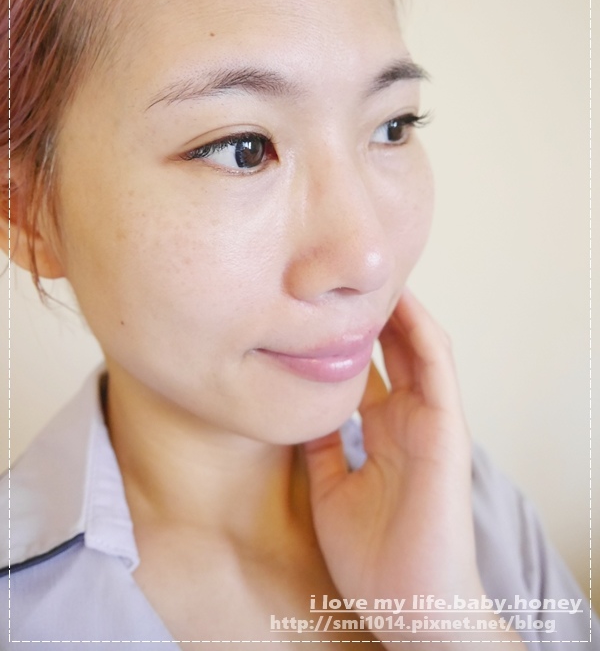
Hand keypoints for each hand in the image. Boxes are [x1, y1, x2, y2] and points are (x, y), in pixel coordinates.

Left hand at [303, 290, 522, 645]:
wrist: (407, 604)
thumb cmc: (372, 556)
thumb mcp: (331, 488)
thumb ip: (322, 446)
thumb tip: (299, 409)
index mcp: (382, 434)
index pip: (368, 370)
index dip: (348, 336)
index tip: (320, 306)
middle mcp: (407, 420)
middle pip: (392, 350)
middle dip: (372, 313)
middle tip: (345, 278)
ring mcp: (430, 421)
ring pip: (418, 348)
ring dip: (399, 311)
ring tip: (372, 276)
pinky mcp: (447, 429)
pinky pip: (437, 370)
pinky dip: (421, 334)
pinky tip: (402, 306)